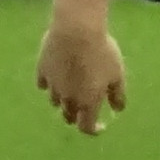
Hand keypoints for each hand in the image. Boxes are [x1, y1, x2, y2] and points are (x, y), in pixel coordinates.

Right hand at [36, 14, 127, 134]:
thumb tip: (118, 110)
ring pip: (55, 101)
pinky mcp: (42, 70)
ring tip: (71, 88)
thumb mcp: (117, 74)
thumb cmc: (101, 52)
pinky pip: (44, 83)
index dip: (93, 130)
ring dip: (64, 100)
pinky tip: (56, 74)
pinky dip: (50, 83)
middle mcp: (68, 99)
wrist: (76, 30)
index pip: (86, 127)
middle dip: (77, 116)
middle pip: (68, 116)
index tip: (100, 126)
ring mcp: (52, 85)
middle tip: (84, 107)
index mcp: (88, 102)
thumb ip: (118, 95)